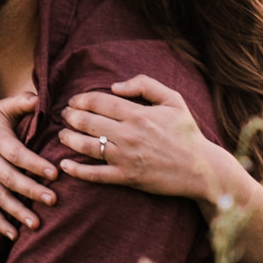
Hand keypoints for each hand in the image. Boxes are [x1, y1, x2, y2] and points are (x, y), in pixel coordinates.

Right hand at [0, 92, 56, 238]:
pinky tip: (14, 235)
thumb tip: (40, 97)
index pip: (18, 154)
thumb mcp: (3, 106)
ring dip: (17, 212)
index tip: (54, 173)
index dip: (35, 164)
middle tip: (52, 201)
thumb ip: (22, 102)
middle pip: (10, 179)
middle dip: (31, 191)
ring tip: (36, 224)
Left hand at [58, 76, 224, 202]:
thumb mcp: (173, 99)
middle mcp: (128, 134)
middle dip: (70, 117)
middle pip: (87, 122)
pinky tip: (65, 165)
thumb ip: (145, 84)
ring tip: (62, 135)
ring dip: (68, 139)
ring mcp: (125, 157)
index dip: (80, 99)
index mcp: (137, 113)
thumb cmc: (186, 132)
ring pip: (86, 146)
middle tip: (64, 115)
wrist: (201, 168)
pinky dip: (76, 170)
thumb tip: (115, 86)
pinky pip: (95, 175)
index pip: (98, 101)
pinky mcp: (126, 178)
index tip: (73, 101)